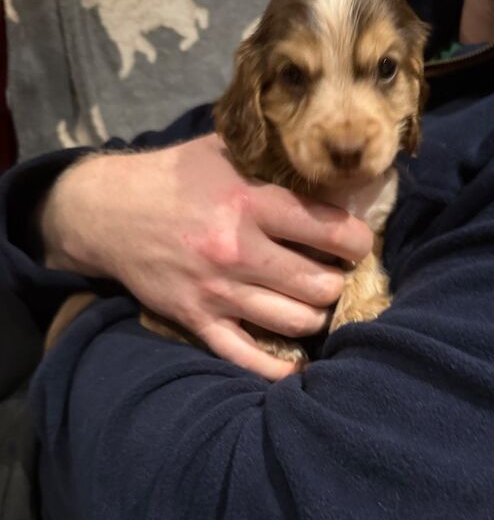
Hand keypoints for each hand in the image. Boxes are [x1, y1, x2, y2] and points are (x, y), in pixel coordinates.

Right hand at [40, 134, 371, 379]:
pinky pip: (248, 358)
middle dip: (337, 283)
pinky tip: (299, 362)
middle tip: (334, 275)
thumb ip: (277, 161)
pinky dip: (280, 367)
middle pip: (320, 285)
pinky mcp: (198, 320)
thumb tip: (336, 172)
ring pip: (296, 321)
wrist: (108, 213)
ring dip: (316, 317)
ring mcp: (217, 291)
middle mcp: (237, 250)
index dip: (358, 242)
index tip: (358, 244)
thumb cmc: (175, 179)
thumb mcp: (226, 152)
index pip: (331, 232)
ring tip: (314, 304)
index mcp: (250, 203)